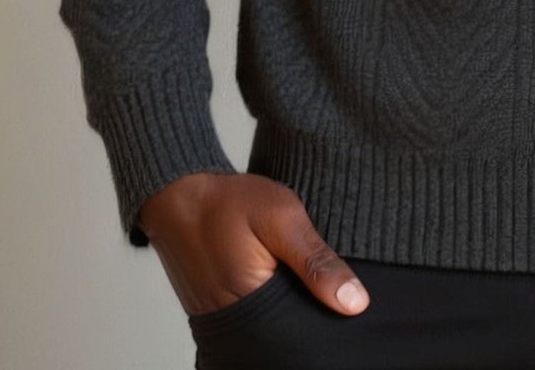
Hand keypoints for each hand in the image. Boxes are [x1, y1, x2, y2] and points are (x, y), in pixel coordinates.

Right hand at [137, 171, 369, 320]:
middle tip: (337, 295)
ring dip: (298, 311)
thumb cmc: (227, 202)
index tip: (353, 313)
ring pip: (277, 329)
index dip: (330, 325)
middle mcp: (237, 326)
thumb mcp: (281, 219)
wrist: (177, 194)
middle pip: (291, 339)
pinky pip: (261, 318)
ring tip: (319, 289)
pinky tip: (295, 286)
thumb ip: (316, 261)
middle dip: (315, 320)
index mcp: (251, 311)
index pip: (303, 340)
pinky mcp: (224, 311)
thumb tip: (356, 304)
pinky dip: (280, 305)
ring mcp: (227, 321)